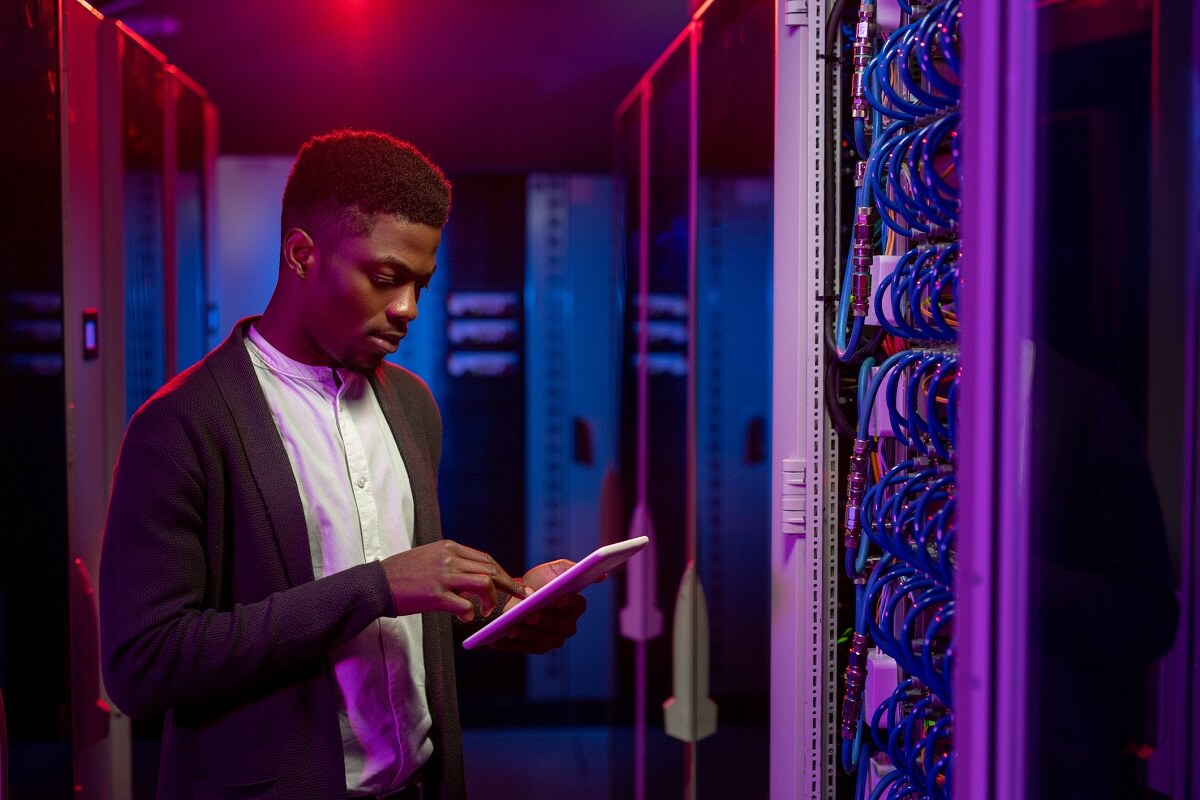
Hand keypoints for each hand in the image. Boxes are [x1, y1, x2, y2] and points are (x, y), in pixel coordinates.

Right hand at [381, 540, 523, 621]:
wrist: (376, 584)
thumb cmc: (403, 575)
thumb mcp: (430, 558)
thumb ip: (454, 565)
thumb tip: (477, 580)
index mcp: (449, 548)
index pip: (486, 559)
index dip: (504, 573)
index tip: (515, 584)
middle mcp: (449, 558)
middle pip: (491, 569)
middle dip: (510, 585)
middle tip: (520, 598)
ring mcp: (443, 575)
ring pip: (485, 583)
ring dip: (492, 599)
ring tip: (488, 610)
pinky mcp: (435, 594)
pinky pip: (465, 604)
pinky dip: (470, 613)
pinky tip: (465, 617)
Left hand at [488, 560, 588, 654]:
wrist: (515, 596)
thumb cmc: (537, 582)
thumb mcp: (553, 571)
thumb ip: (572, 570)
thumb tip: (602, 574)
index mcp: (575, 606)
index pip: (577, 605)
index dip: (569, 603)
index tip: (558, 597)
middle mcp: (568, 625)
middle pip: (559, 626)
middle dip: (544, 620)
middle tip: (529, 615)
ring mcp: (553, 639)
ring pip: (541, 639)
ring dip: (526, 634)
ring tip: (511, 628)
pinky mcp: (536, 649)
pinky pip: (524, 648)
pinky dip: (511, 644)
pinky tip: (498, 639)